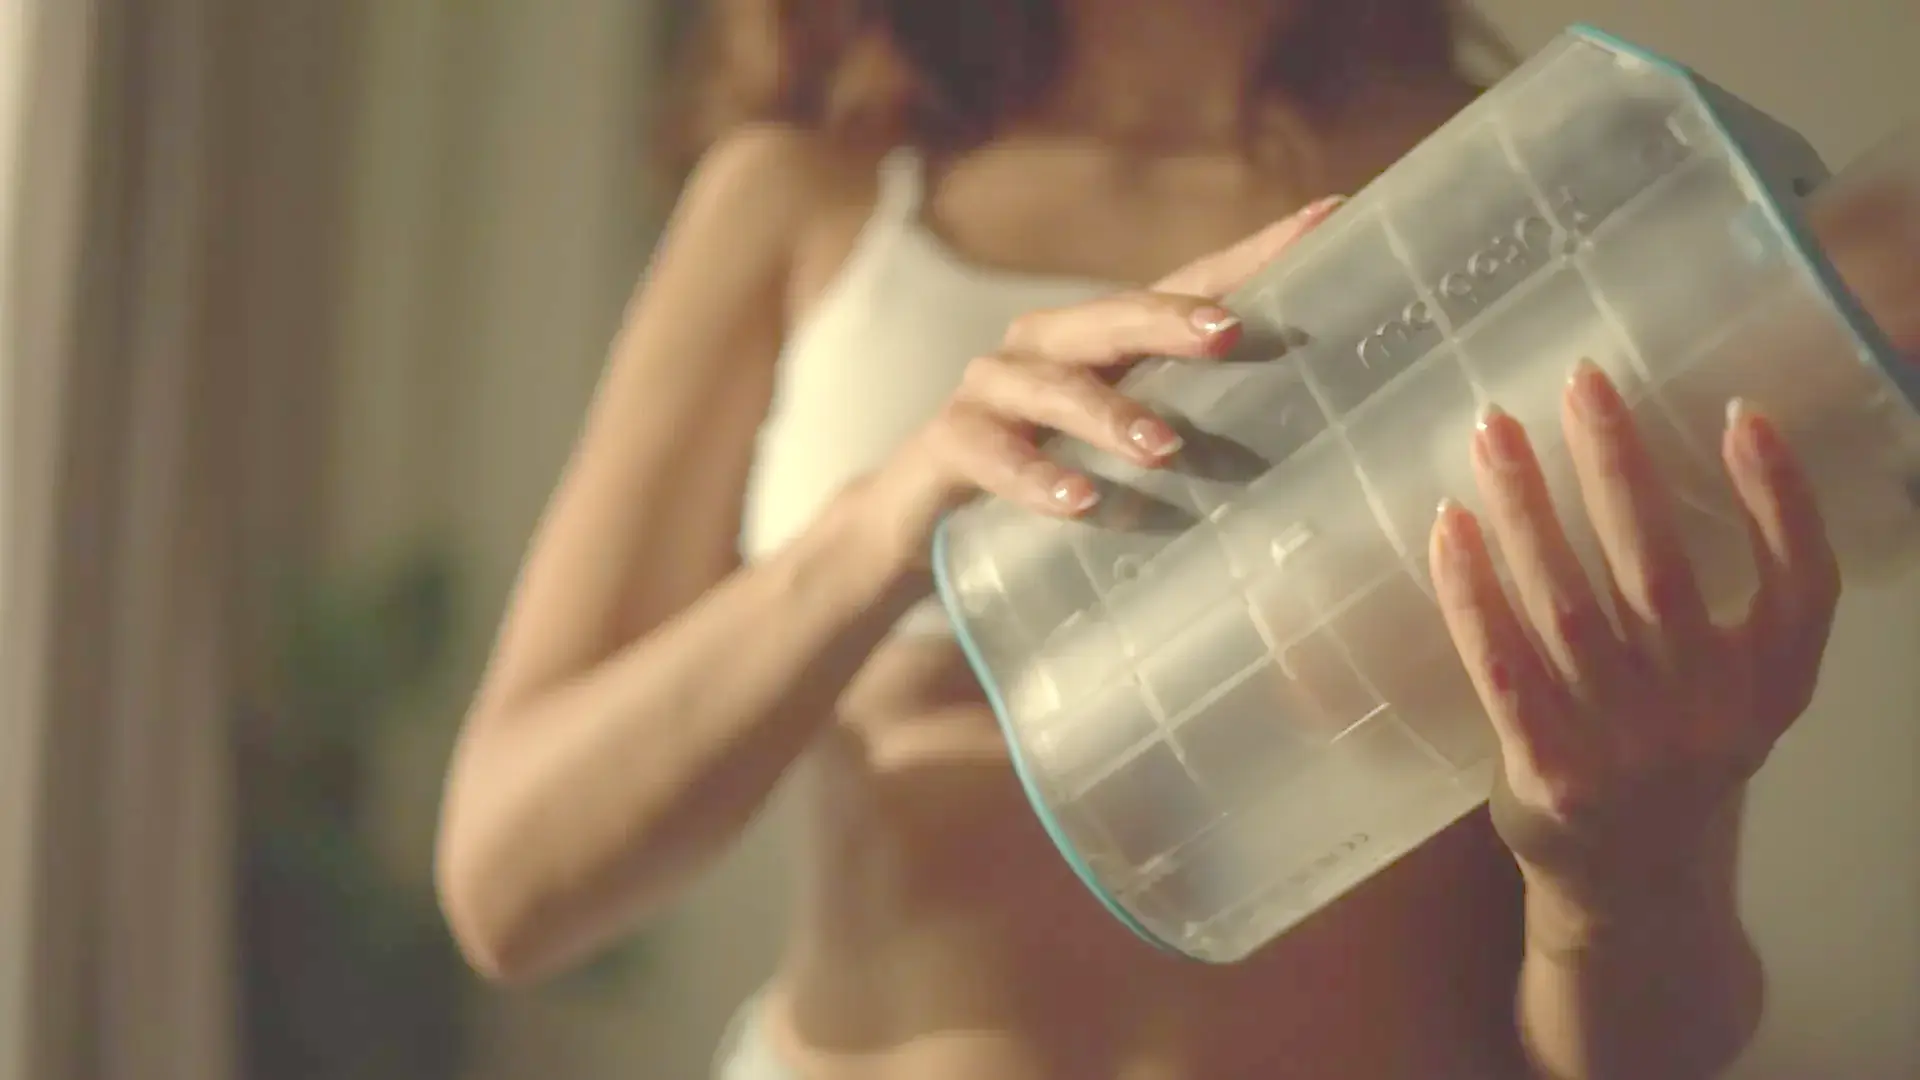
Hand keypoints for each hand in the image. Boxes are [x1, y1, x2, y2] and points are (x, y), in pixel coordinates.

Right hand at [865, 196, 1344, 561]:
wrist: (924, 529)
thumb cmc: (1052, 489)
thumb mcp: (1128, 461)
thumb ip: (1200, 446)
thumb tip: (1327, 470)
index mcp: (1105, 343)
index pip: (1186, 285)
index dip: (1254, 253)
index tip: (1328, 219)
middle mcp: (1047, 348)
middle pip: (1111, 315)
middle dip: (1169, 319)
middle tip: (1229, 333)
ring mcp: (992, 391)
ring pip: (1051, 384)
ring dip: (1108, 414)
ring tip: (1163, 450)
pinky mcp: (947, 444)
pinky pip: (989, 450)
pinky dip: (1034, 475)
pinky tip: (1079, 501)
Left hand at [1429, 361, 1839, 916]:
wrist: (1627, 885)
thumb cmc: (1670, 750)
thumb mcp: (1729, 689)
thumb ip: (1713, 602)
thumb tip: (1637, 459)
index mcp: (1771, 684)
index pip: (1802, 581)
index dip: (1781, 496)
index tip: (1742, 411)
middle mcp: (1709, 714)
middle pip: (1660, 570)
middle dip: (1617, 467)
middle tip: (1580, 378)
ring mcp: (1626, 747)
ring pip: (1568, 605)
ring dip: (1527, 508)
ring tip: (1496, 428)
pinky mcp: (1549, 770)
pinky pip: (1501, 664)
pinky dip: (1472, 592)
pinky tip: (1450, 526)